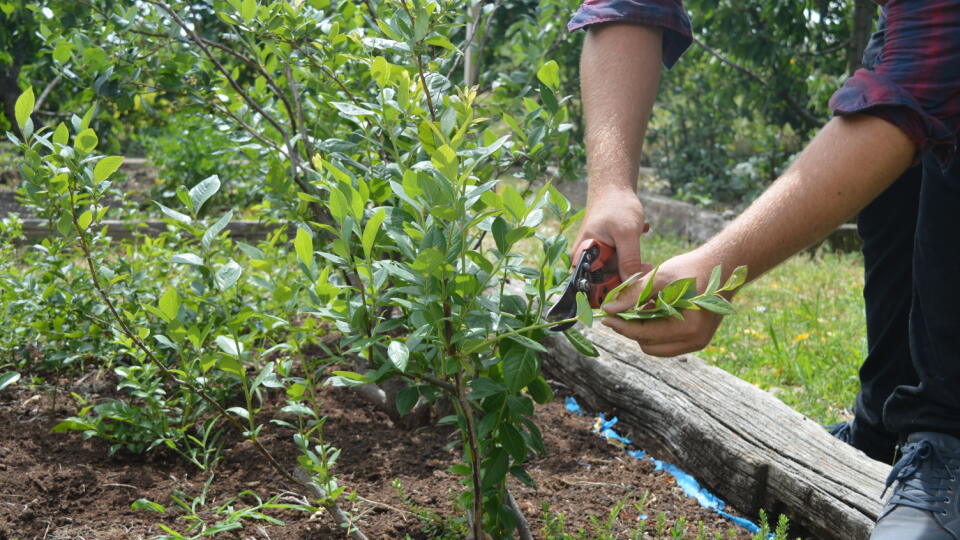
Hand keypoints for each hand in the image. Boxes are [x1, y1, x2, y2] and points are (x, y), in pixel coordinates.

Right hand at [574, 189, 647, 280]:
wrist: (614, 188)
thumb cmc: (617, 206)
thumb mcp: (627, 234)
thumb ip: (629, 260)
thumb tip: (633, 286)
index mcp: (582, 257)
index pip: (594, 287)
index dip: (614, 292)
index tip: (636, 287)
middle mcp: (585, 260)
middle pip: (605, 283)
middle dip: (627, 279)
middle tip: (647, 269)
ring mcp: (596, 257)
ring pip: (615, 274)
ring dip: (631, 269)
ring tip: (647, 260)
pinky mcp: (605, 253)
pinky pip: (618, 265)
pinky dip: (631, 260)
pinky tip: (640, 246)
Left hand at [600, 249, 726, 356]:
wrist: (723, 267)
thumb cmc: (692, 269)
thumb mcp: (660, 277)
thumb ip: (634, 294)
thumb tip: (608, 309)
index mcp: (688, 327)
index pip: (644, 334)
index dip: (621, 326)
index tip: (605, 317)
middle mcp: (695, 340)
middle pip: (648, 345)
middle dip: (631, 329)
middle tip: (619, 311)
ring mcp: (698, 343)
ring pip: (656, 347)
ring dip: (643, 331)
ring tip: (639, 309)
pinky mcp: (697, 340)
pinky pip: (667, 343)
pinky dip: (655, 331)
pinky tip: (652, 312)